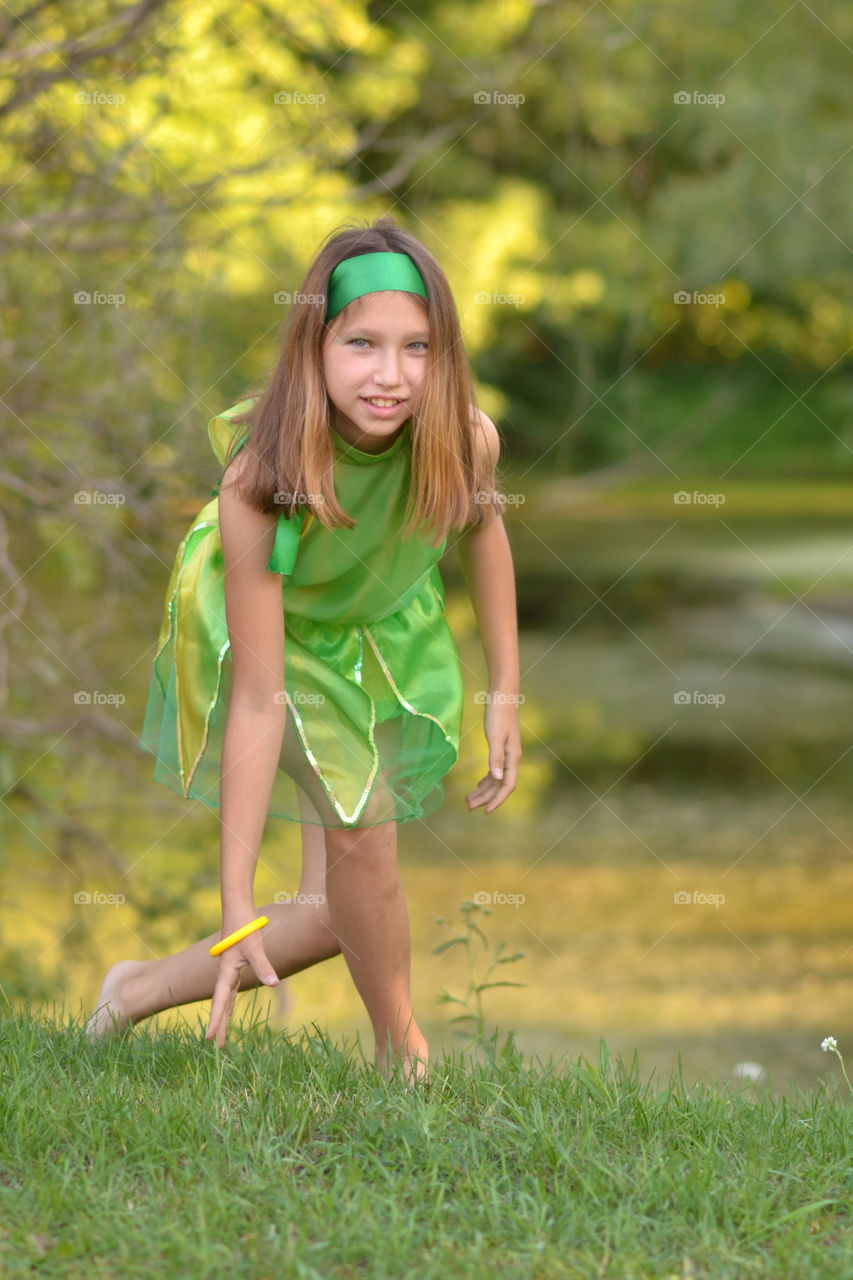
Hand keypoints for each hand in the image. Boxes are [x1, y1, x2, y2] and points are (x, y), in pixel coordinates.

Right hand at [204, 921, 279, 1048]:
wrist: (237, 908)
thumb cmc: (244, 926)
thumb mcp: (255, 947)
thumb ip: (264, 966)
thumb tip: (274, 985)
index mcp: (226, 971)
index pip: (220, 1001)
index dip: (216, 1020)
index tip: (209, 1038)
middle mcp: (225, 972)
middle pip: (220, 1003)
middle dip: (219, 1024)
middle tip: (216, 1045)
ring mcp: (228, 968)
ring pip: (224, 997)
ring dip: (223, 1014)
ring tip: (220, 1033)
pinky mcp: (234, 963)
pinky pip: (230, 988)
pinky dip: (229, 1001)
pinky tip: (230, 1007)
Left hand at [465, 696, 521, 814]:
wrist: (502, 695)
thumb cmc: (498, 713)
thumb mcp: (495, 736)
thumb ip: (496, 757)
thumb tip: (497, 778)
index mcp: (512, 758)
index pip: (507, 786)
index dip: (497, 800)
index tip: (486, 812)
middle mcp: (511, 759)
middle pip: (499, 785)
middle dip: (486, 798)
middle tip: (469, 806)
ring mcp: (506, 754)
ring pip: (496, 779)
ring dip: (484, 790)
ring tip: (469, 799)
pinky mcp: (501, 748)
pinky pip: (494, 770)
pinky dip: (486, 779)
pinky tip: (478, 784)